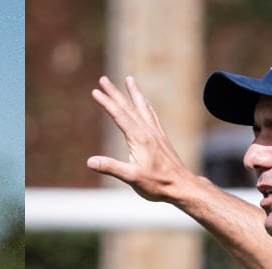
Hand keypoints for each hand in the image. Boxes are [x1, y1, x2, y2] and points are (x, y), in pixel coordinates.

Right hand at [87, 75, 196, 201]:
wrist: (181, 185)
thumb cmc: (157, 184)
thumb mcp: (131, 177)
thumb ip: (111, 168)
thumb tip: (90, 162)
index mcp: (139, 138)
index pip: (119, 115)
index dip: (106, 103)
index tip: (95, 91)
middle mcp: (148, 131)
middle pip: (128, 107)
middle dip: (115, 92)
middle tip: (103, 79)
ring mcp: (156, 133)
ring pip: (142, 107)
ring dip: (134, 93)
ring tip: (129, 80)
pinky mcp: (161, 138)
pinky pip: (151, 115)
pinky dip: (145, 105)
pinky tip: (144, 104)